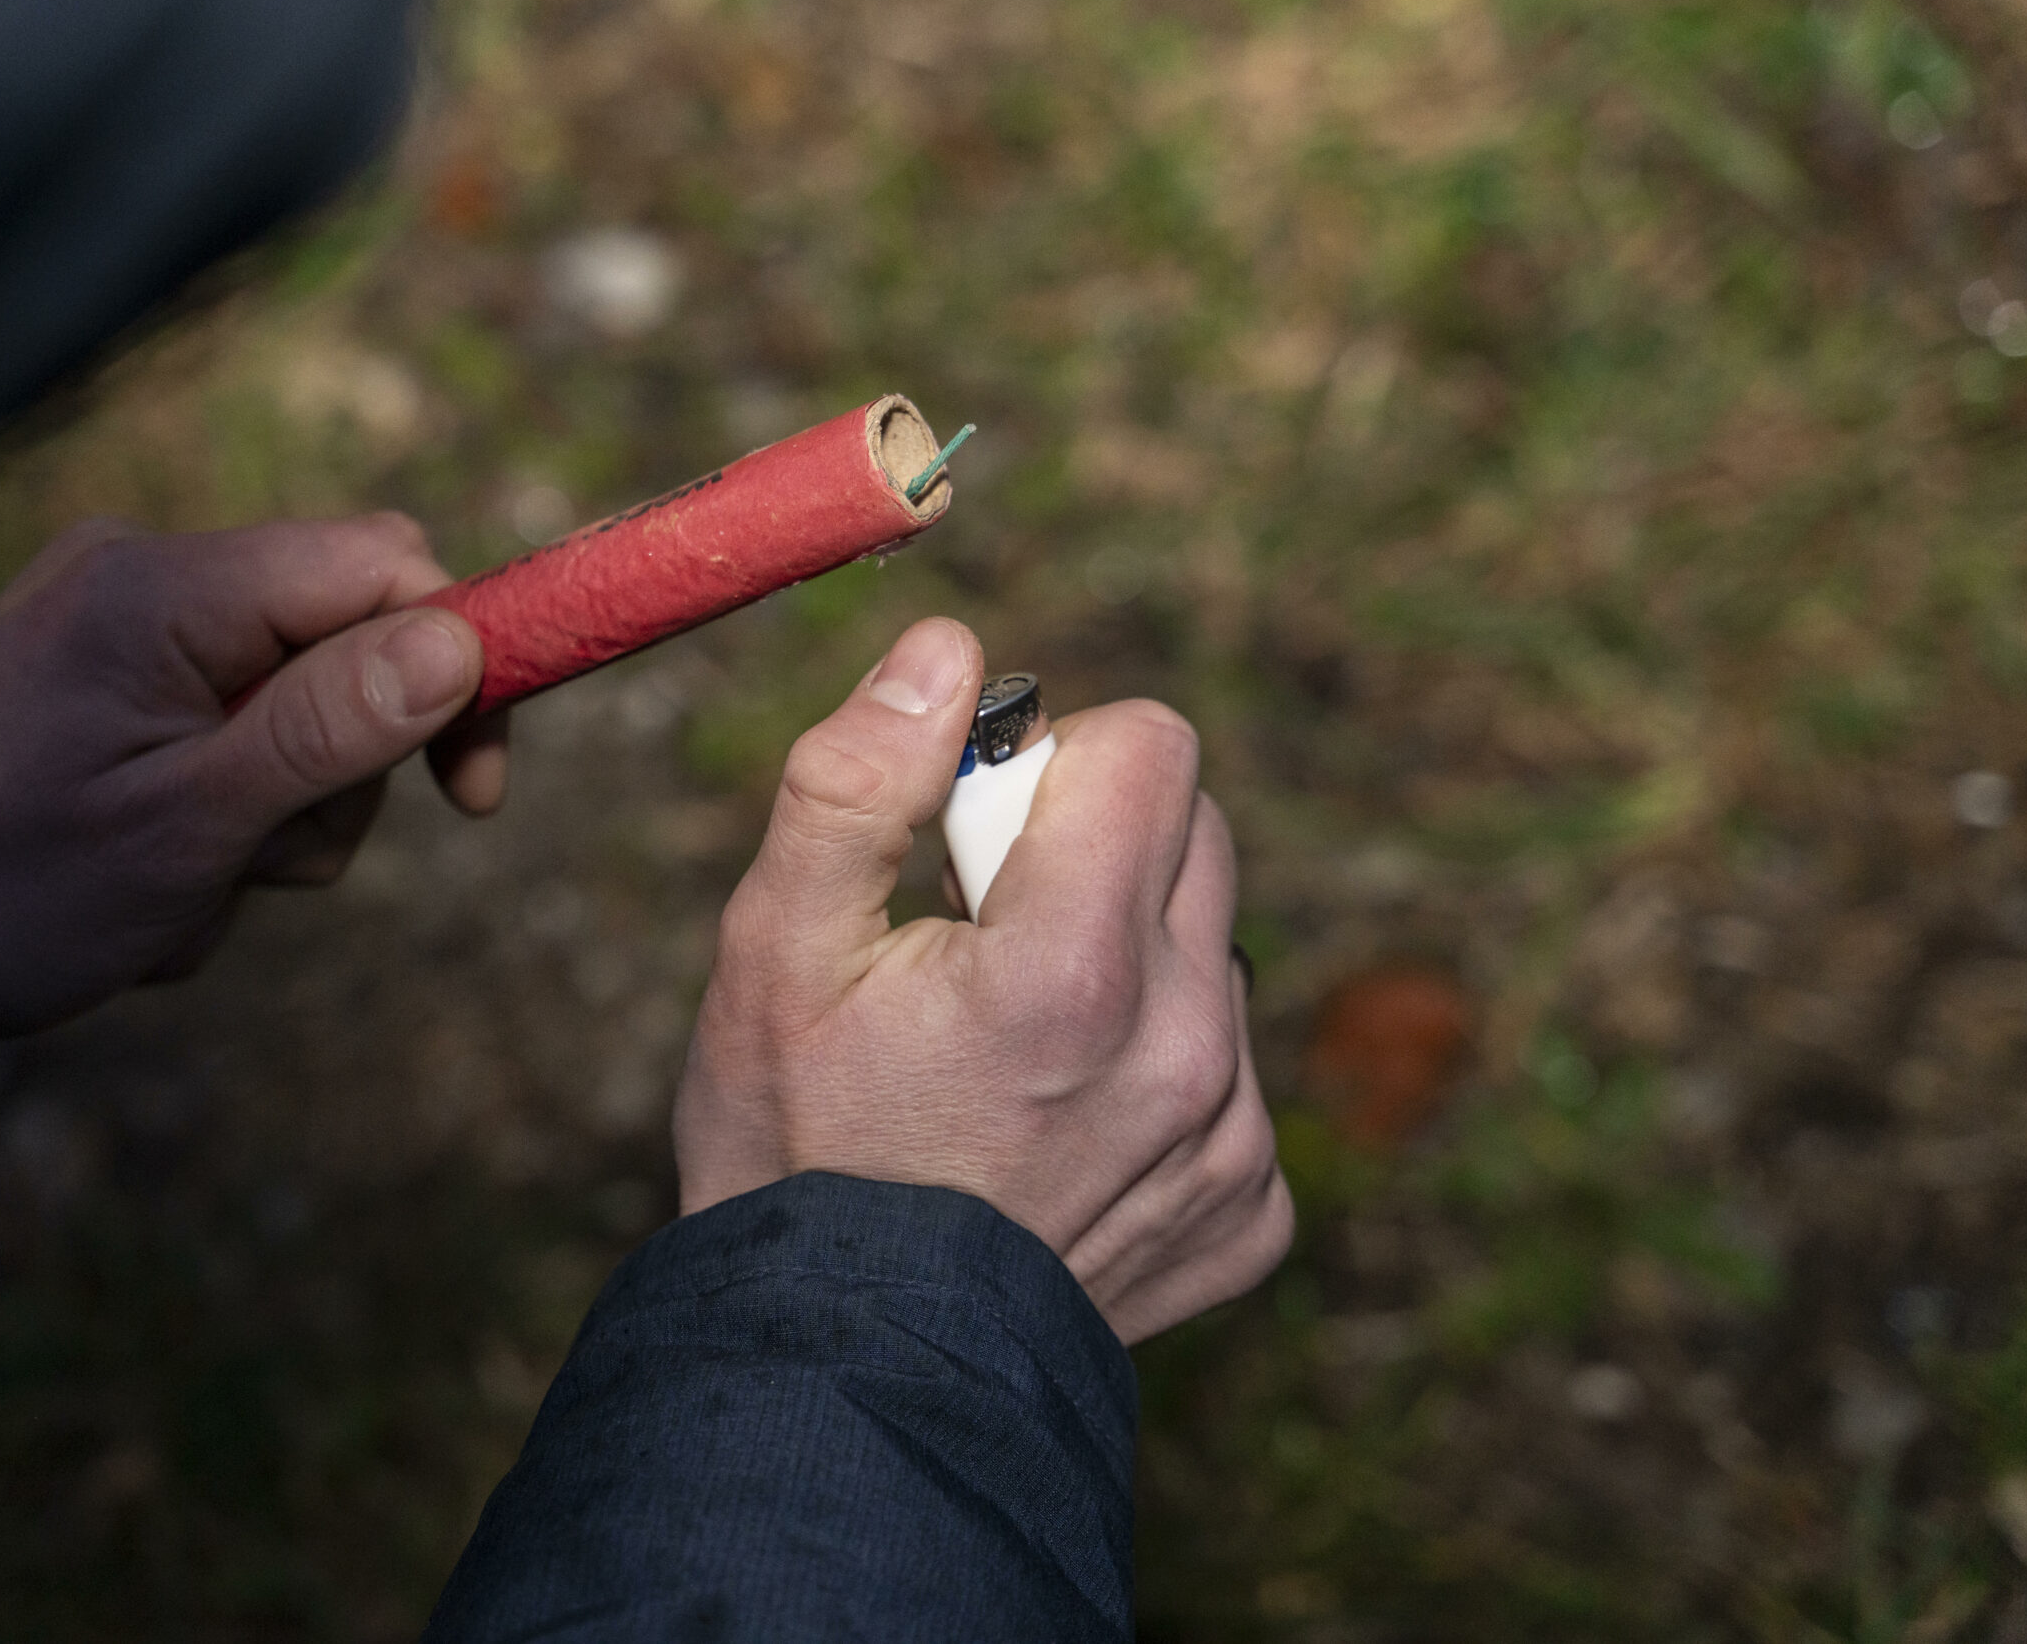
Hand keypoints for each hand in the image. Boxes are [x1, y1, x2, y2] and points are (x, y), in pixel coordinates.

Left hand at [0, 514, 505, 1042]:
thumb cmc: (8, 886)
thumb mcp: (190, 826)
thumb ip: (330, 727)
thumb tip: (460, 642)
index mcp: (165, 589)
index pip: (381, 563)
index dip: (458, 662)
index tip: (471, 794)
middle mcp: (147, 573)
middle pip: (350, 634)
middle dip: (345, 764)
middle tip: (264, 860)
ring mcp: (126, 620)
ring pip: (300, 697)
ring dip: (278, 811)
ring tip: (187, 884)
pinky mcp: (112, 671)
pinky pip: (231, 722)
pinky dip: (224, 809)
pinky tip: (155, 872)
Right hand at [674, 617, 1291, 1343]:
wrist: (844, 1377)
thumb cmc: (793, 1152)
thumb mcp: (773, 948)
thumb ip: (859, 779)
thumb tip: (950, 648)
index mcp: (1075, 971)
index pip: (1155, 746)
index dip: (1057, 760)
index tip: (979, 839)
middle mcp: (1187, 1052)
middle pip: (1198, 831)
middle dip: (1095, 845)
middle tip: (984, 940)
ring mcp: (1233, 1142)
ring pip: (1214, 950)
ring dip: (1131, 959)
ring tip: (1016, 1052)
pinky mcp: (1253, 1211)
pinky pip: (1232, 1073)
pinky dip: (1158, 1072)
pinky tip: (1059, 1134)